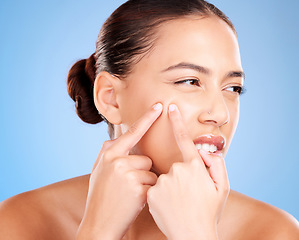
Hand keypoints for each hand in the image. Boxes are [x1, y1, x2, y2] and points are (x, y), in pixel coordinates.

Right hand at [76, 103, 162, 239]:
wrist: (98, 224)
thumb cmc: (100, 198)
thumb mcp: (98, 171)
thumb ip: (108, 153)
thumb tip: (117, 138)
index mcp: (108, 154)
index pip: (132, 132)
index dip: (147, 118)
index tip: (158, 106)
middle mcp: (117, 160)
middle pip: (145, 158)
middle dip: (142, 172)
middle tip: (127, 187)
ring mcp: (127, 173)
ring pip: (151, 172)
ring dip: (146, 184)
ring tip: (130, 195)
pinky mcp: (137, 187)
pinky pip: (154, 185)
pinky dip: (149, 193)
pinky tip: (134, 201)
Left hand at [147, 104, 228, 239]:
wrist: (192, 236)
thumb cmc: (209, 212)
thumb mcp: (222, 187)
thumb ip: (216, 163)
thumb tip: (204, 152)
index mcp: (195, 166)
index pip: (183, 139)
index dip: (176, 122)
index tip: (169, 108)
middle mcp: (177, 170)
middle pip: (177, 166)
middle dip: (183, 176)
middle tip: (190, 195)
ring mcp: (163, 181)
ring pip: (166, 177)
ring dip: (172, 187)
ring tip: (180, 203)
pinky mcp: (151, 193)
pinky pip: (156, 188)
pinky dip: (161, 195)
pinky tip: (169, 206)